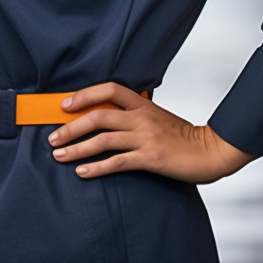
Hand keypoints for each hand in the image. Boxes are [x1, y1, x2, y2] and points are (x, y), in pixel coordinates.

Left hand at [47, 82, 254, 183]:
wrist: (210, 151)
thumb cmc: (181, 135)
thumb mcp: (157, 116)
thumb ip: (134, 113)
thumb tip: (106, 115)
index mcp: (142, 104)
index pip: (108, 89)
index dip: (84, 95)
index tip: (65, 104)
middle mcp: (141, 118)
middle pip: (98, 117)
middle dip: (71, 127)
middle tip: (53, 136)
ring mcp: (145, 138)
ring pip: (102, 140)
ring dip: (77, 148)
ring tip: (59, 155)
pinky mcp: (150, 159)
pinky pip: (117, 162)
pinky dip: (96, 168)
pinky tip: (82, 172)